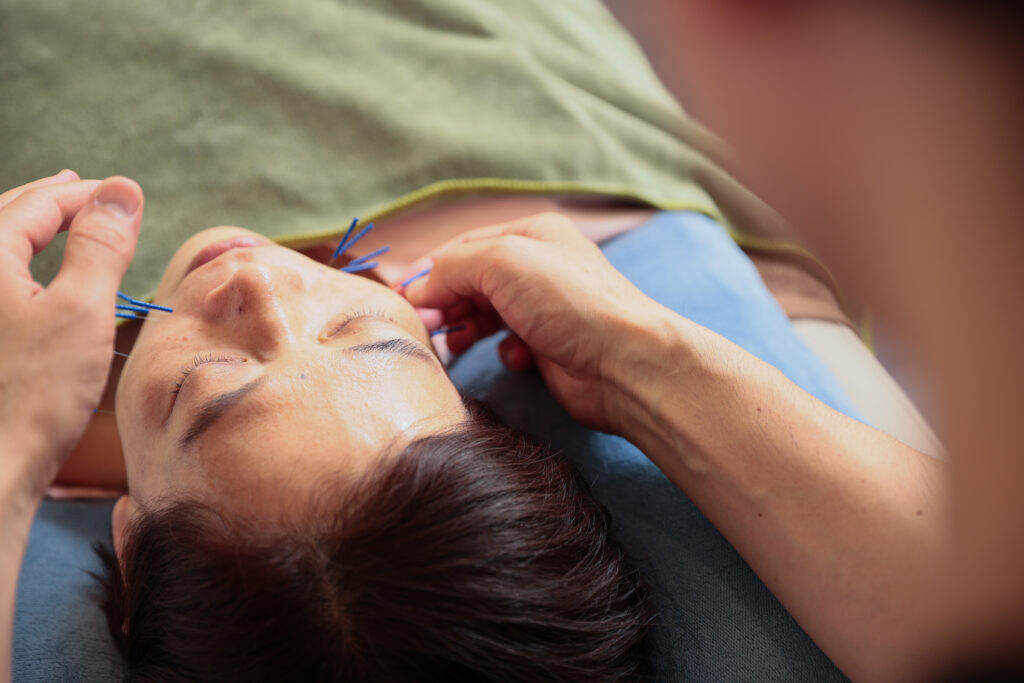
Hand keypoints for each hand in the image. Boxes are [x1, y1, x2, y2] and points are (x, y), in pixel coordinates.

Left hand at [0, 171, 141, 497]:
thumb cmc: (31, 394)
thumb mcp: (80, 310)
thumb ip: (101, 245)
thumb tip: (122, 189)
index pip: (34, 204)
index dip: (82, 195)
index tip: (121, 194)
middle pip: (1, 219)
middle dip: (44, 202)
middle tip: (78, 192)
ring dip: (24, 231)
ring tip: (52, 224)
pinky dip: (13, 266)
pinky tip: (27, 281)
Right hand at [401, 212, 664, 433]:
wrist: (624, 362)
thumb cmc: (570, 302)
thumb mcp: (501, 261)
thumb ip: (451, 268)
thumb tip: (416, 289)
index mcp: (531, 233)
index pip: (463, 246)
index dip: (430, 271)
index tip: (403, 298)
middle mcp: (538, 268)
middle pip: (471, 281)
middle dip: (445, 303)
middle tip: (426, 326)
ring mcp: (545, 309)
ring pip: (486, 315)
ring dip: (466, 328)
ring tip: (457, 343)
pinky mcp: (549, 347)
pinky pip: (508, 346)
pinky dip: (503, 352)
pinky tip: (516, 358)